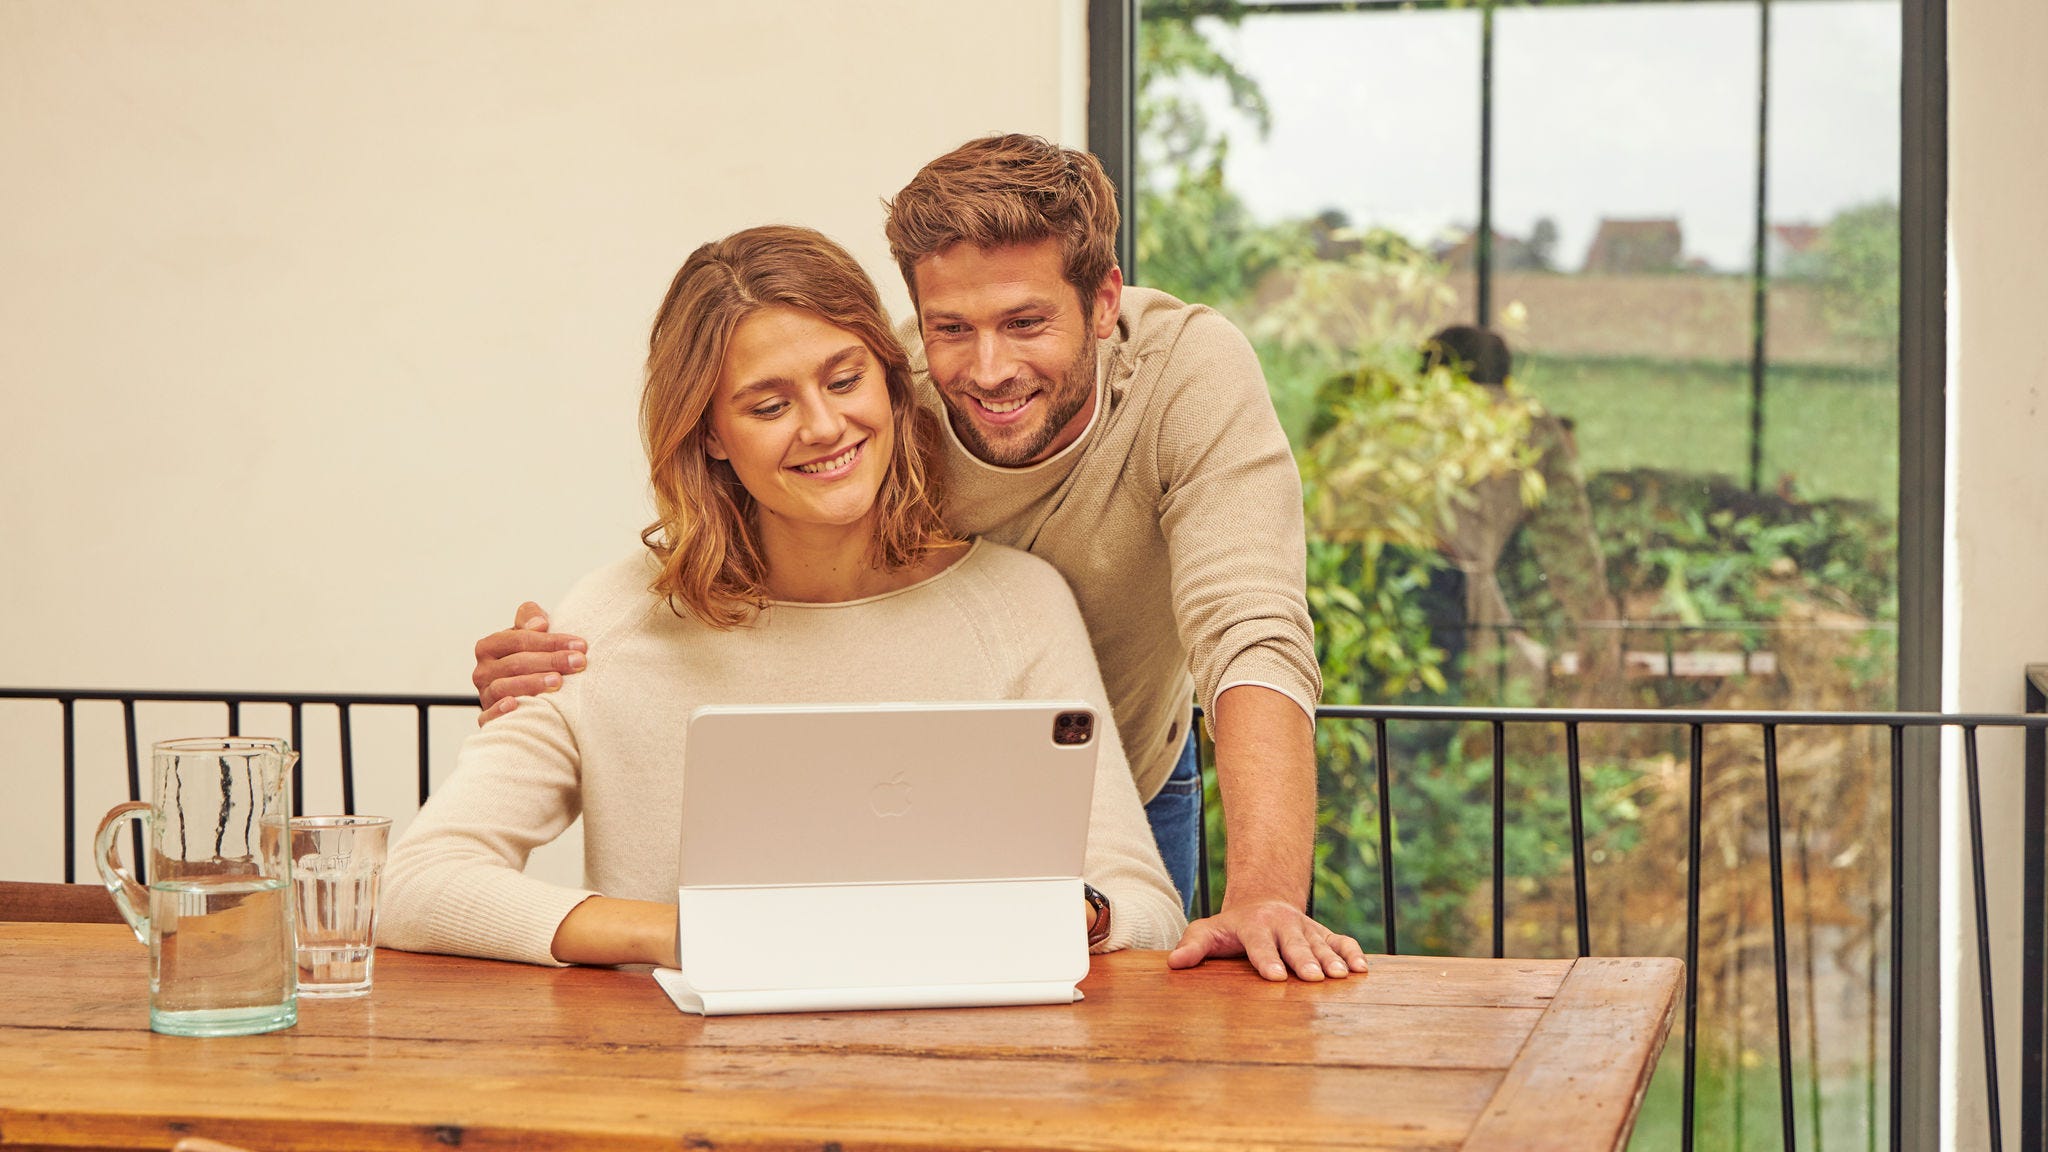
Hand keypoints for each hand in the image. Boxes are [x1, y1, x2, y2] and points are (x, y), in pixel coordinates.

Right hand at [473, 601, 587, 724]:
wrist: (524, 692)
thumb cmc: (531, 658)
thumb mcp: (529, 634)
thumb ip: (530, 618)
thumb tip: (540, 625)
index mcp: (489, 646)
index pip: (519, 639)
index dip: (551, 641)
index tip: (580, 645)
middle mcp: (483, 671)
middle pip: (516, 663)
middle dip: (550, 661)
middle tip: (578, 662)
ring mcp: (484, 695)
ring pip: (503, 688)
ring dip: (532, 684)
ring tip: (558, 682)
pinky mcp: (486, 718)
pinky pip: (487, 717)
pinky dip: (499, 711)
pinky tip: (515, 705)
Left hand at [1166, 898, 1367, 981]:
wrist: (1262, 903)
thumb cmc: (1231, 927)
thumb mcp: (1208, 931)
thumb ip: (1193, 945)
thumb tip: (1174, 963)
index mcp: (1254, 925)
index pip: (1259, 944)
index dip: (1266, 959)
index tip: (1274, 976)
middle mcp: (1283, 925)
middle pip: (1295, 944)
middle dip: (1304, 960)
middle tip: (1312, 977)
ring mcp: (1306, 928)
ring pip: (1320, 943)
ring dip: (1332, 959)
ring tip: (1341, 976)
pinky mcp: (1323, 934)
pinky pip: (1340, 941)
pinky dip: (1352, 952)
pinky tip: (1362, 968)